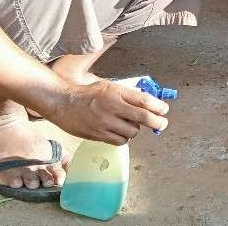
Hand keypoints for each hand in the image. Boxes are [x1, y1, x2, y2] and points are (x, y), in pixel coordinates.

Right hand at [45, 80, 169, 144]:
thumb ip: (127, 95)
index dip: (158, 107)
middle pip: (143, 117)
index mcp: (116, 92)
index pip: (144, 100)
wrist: (63, 103)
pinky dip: (124, 138)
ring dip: (135, 130)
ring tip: (129, 124)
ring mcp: (105, 122)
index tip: (164, 110)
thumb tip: (148, 104)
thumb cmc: (87, 94)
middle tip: (162, 124)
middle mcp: (112, 107)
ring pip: (132, 132)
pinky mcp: (99, 134)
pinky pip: (120, 141)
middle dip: (157, 122)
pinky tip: (120, 132)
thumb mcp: (109, 86)